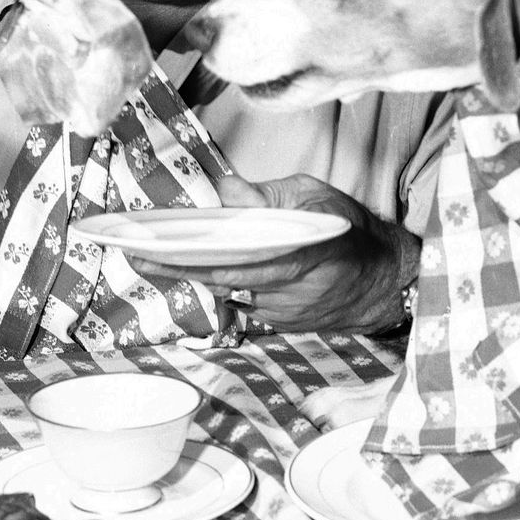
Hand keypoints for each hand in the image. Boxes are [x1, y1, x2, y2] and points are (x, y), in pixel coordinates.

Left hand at [130, 172, 419, 334]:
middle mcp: (286, 289)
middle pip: (218, 279)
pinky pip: (244, 305)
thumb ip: (265, 197)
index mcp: (294, 251)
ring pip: (228, 294)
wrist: (386, 281)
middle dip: (173, 267)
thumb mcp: (313, 196)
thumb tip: (221, 192)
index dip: (186, 253)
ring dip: (196, 277)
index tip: (149, 244)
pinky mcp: (283, 327)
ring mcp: (283, 314)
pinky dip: (224, 288)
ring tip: (157, 257)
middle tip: (133, 254)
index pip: (229, 255)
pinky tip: (205, 271)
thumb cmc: (348, 229)